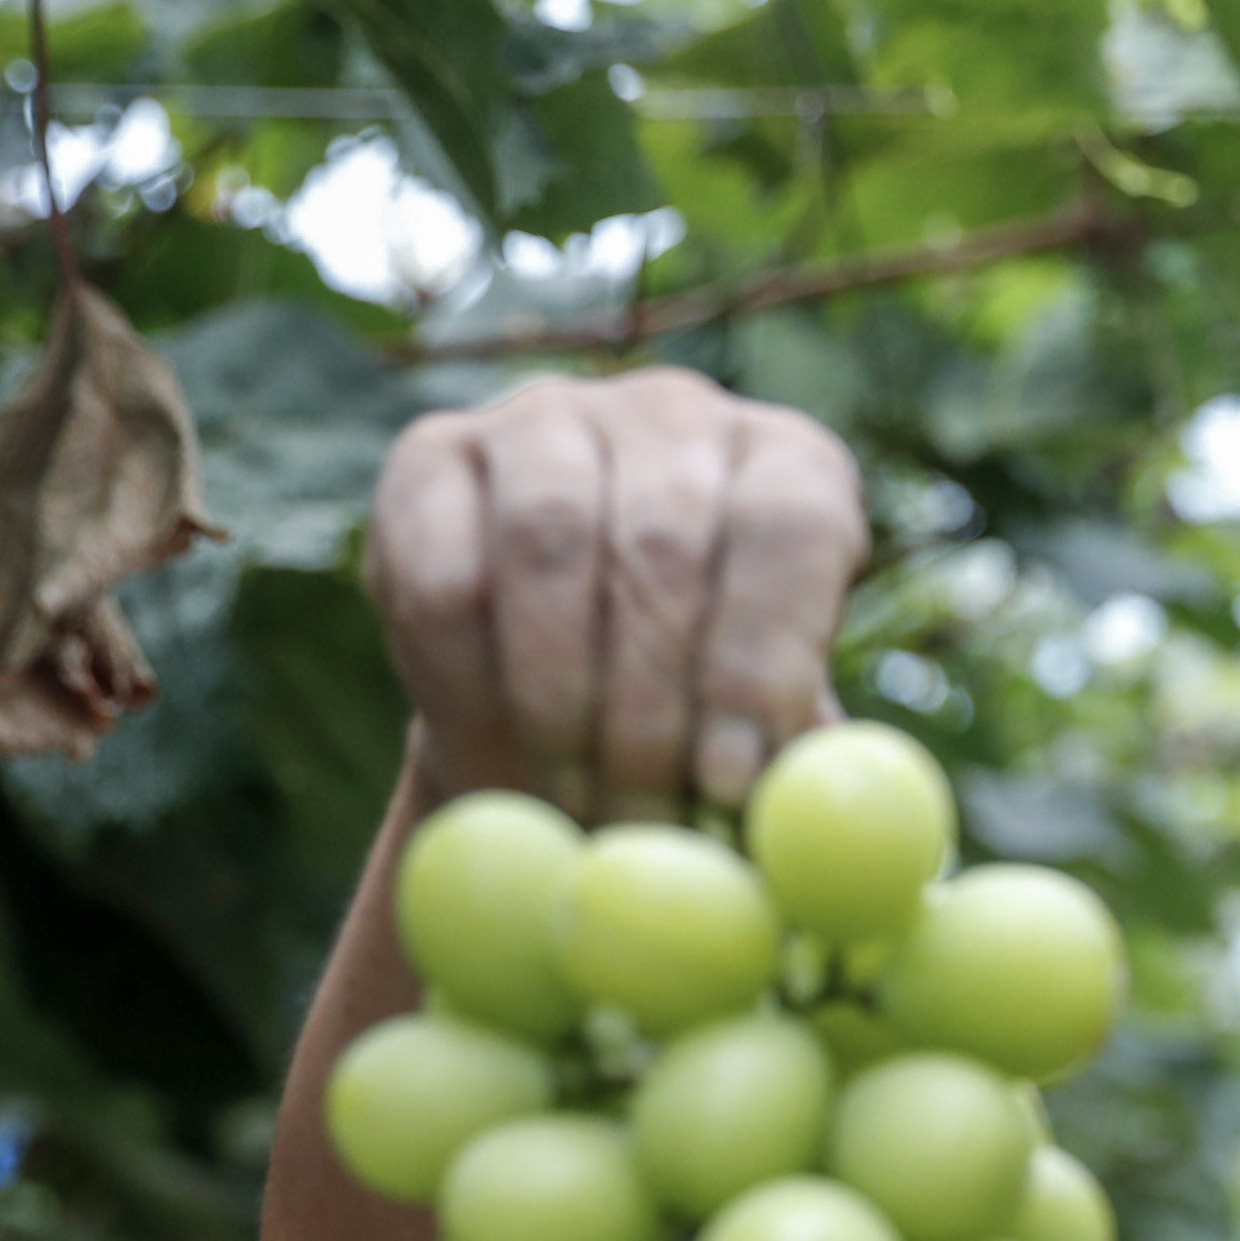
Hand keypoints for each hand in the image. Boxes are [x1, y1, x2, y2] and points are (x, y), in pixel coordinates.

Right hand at [362, 368, 868, 822]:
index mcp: (790, 464)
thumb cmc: (702, 718)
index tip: (732, 783)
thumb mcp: (770, 736)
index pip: (788, 529)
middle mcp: (675, 415)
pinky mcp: (431, 457)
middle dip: (652, 711)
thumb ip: (794, 769)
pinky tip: (496, 761)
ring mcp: (547, 418)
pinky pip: (442, 577)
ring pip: (550, 545)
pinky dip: (465, 689)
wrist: (568, 690)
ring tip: (576, 807)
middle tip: (643, 825)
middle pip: (664, 543)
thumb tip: (808, 823)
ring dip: (559, 701)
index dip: (760, 661)